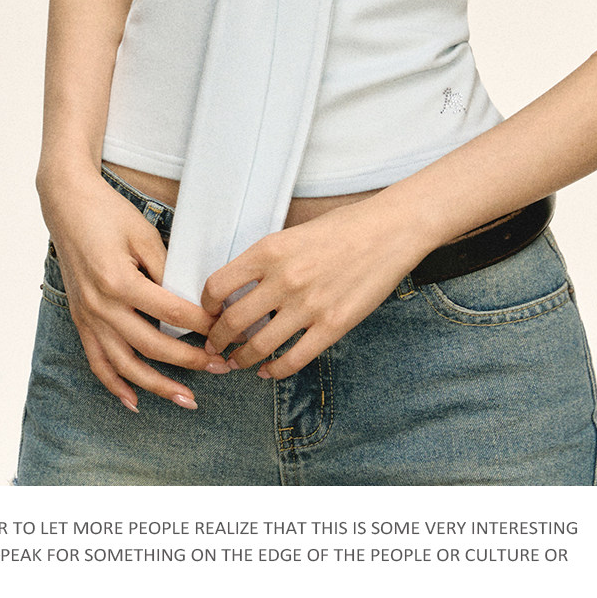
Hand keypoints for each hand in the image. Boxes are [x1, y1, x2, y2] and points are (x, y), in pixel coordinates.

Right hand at [39, 167, 234, 410]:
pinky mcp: (80, 320)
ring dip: (157, 386)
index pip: (171, 313)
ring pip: (125, 365)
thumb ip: (166, 270)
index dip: (202, 324)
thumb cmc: (108, 214)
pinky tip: (134, 401)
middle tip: (221, 366)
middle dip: (190, 360)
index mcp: (119, 281)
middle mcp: (101, 306)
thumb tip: (193, 302)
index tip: (225, 328)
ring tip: (186, 399)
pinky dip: (115, 385)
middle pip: (152, 346)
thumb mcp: (144, 235)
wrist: (68, 206)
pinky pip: (97, 362)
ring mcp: (88, 317)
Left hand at [200, 197, 424, 379]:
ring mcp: (309, 305)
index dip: (206, 306)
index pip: (217, 286)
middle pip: (232, 321)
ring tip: (238, 362)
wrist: (390, 230)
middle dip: (217, 340)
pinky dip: (275, 371)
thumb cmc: (344, 227)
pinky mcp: (333, 325)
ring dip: (241, 360)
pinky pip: (293, 359)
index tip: (208, 313)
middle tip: (214, 347)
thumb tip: (240, 287)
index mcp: (270, 250)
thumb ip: (266, 259)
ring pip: (258, 346)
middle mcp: (284, 279)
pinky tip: (269, 370)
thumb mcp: (294, 232)